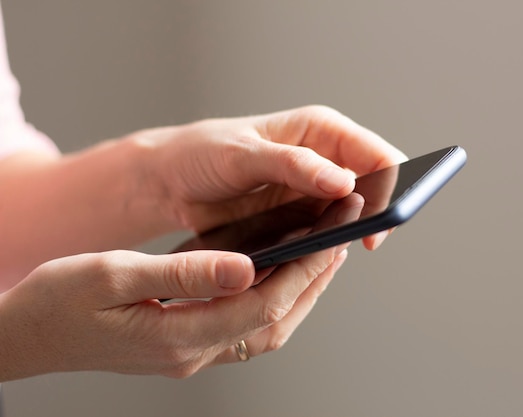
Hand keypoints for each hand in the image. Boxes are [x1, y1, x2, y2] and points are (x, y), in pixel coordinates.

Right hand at [0, 244, 346, 380]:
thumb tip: (246, 265)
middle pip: (275, 319)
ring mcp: (191, 354)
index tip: (332, 230)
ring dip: (300, 290)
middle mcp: (194, 353)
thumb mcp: (112, 275)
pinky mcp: (186, 346)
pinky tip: (280, 271)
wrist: (27, 336)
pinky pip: (246, 325)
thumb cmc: (58, 301)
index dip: (304, 267)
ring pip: (267, 327)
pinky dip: (273, 298)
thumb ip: (182, 272)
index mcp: (178, 336)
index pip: (263, 302)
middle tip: (342, 235)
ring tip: (323, 251)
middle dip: (315, 277)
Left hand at [139, 105, 405, 248]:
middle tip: (359, 243)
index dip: (390, 188)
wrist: (170, 182)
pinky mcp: (299, 216)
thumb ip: (294, 165)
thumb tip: (345, 182)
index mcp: (321, 130)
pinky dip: (323, 247)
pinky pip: (326, 233)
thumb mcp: (244, 154)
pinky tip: (307, 256)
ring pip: (352, 216)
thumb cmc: (201, 154)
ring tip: (323, 251)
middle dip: (373, 216)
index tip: (377, 223)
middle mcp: (324, 159)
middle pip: (374, 189)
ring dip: (346, 235)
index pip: (378, 156)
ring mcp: (313, 191)